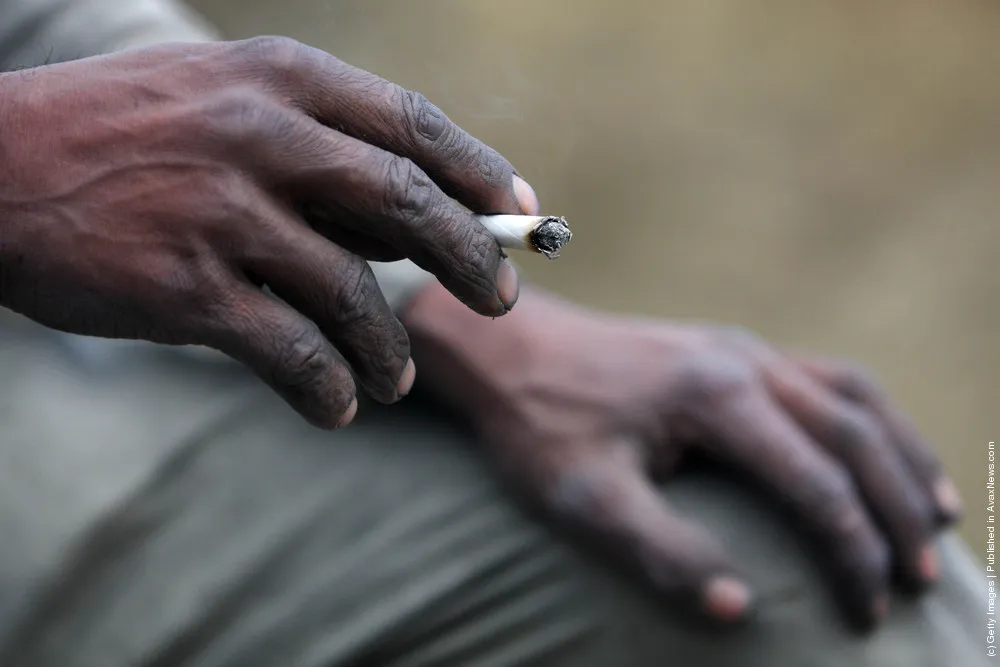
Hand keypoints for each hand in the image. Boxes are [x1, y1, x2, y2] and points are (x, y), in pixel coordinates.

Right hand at [0, 37, 527, 427]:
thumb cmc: (122, 134)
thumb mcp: (221, 101)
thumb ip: (315, 150)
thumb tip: (409, 222)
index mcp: (280, 79)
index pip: (415, 127)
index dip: (481, 175)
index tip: (518, 216)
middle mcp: (262, 137)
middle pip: (408, 205)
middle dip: (468, 261)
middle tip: (499, 303)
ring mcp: (224, 211)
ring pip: (352, 293)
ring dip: (389, 349)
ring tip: (396, 381)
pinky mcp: (185, 287)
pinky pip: (291, 351)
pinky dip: (328, 388)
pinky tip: (337, 407)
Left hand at [405, 284, 962, 629]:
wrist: (505, 346)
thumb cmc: (537, 422)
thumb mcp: (585, 497)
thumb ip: (662, 552)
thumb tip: (744, 609)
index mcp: (715, 395)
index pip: (815, 484)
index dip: (851, 553)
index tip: (865, 613)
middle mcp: (744, 361)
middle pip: (856, 435)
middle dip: (898, 511)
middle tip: (924, 580)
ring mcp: (740, 347)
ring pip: (856, 395)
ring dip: (903, 456)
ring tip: (939, 515)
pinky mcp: (728, 349)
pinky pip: (825, 376)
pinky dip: (869, 417)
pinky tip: (875, 448)